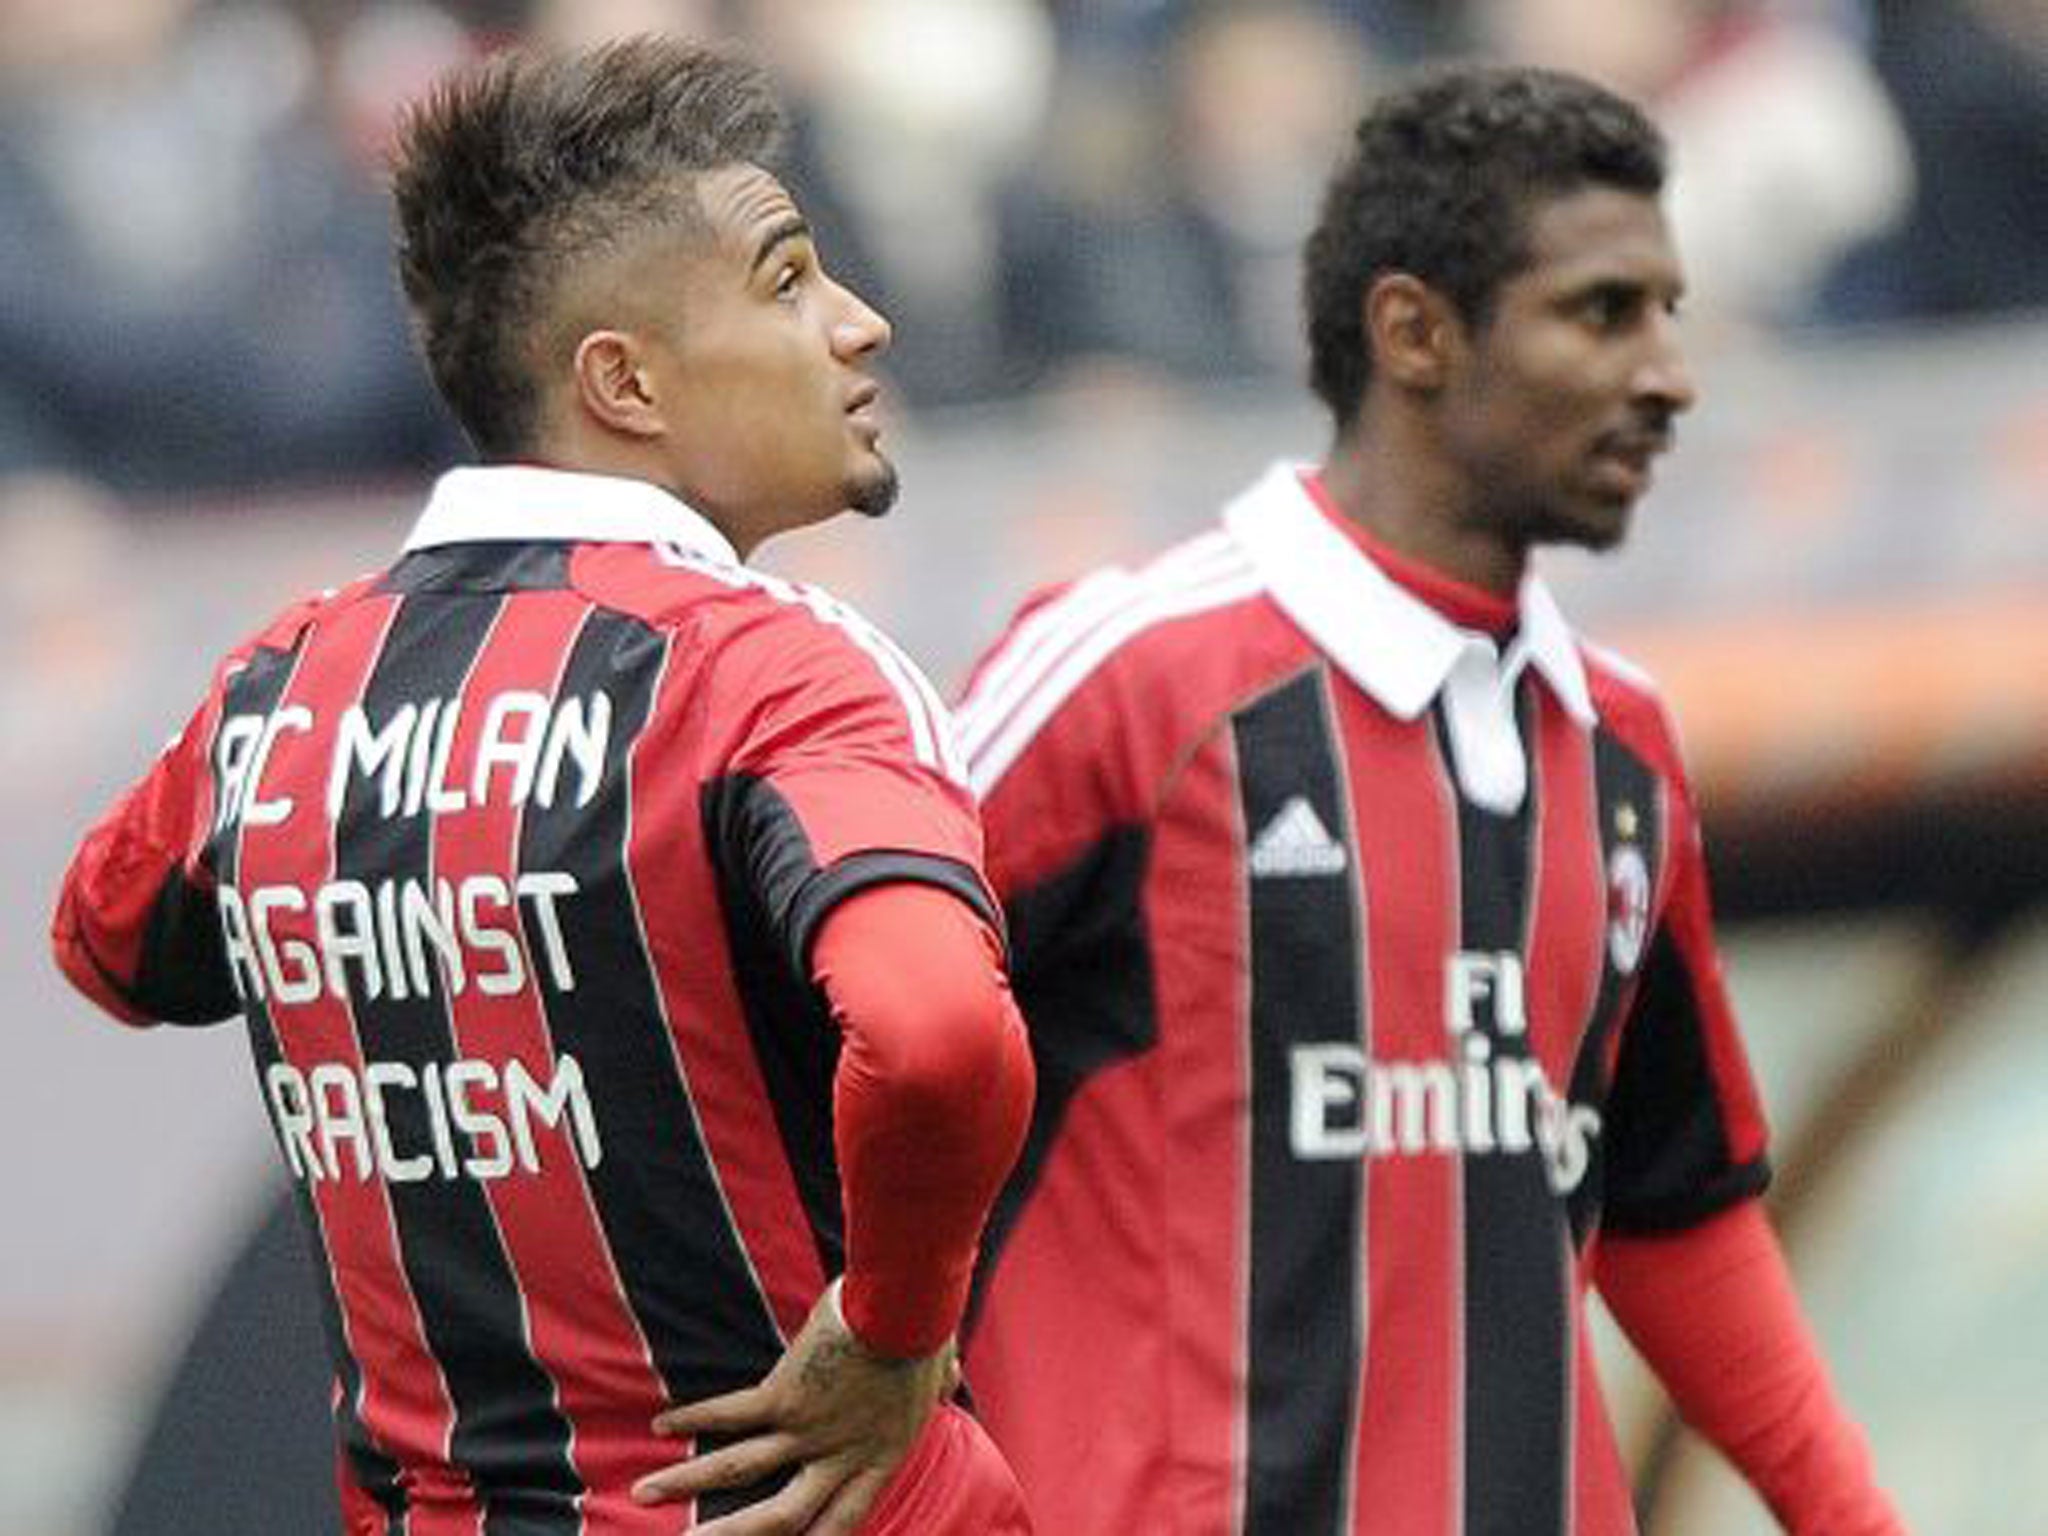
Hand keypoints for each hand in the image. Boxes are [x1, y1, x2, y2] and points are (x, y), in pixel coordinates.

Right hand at [631, 1281, 957, 1533]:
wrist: (906, 1307)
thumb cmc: (926, 1331)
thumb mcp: (939, 1376)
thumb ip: (938, 1389)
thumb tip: (950, 1376)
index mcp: (880, 1459)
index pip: (843, 1523)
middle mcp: (840, 1456)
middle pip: (780, 1519)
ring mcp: (809, 1430)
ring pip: (738, 1470)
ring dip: (688, 1483)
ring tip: (646, 1492)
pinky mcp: (785, 1395)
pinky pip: (732, 1414)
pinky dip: (695, 1417)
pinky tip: (662, 1424)